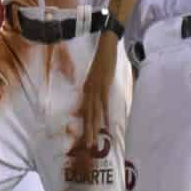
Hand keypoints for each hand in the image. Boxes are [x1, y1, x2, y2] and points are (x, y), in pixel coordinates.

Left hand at [79, 33, 117, 149]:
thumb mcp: (98, 77)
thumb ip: (98, 89)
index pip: (85, 111)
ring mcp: (95, 88)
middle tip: (88, 145)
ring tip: (93, 139)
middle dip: (88, 130)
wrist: (106, 45)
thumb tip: (100, 101)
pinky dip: (105, 113)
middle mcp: (88, 90)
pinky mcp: (103, 83)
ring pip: (93, 111)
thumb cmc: (104, 61)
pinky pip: (103, 101)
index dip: (85, 125)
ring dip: (94, 126)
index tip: (86, 138)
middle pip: (87, 114)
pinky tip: (105, 123)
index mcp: (87, 89)